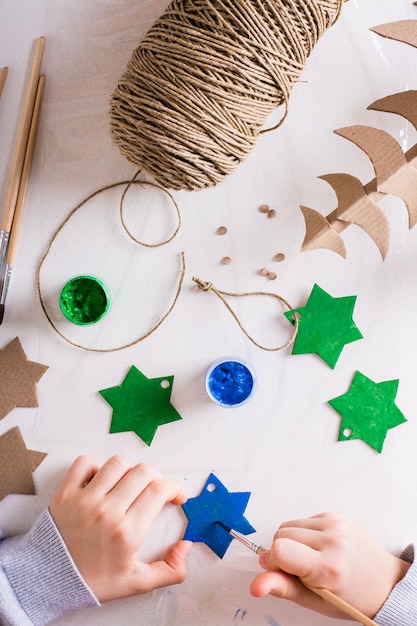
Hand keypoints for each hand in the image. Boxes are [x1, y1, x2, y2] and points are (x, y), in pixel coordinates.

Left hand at [49, 455, 191, 601]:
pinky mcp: (66, 493)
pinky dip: (96, 466)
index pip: (160, 491)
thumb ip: (169, 571)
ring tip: (128, 484)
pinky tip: (101, 480)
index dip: (174, 488)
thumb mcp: (136, 583)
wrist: (49, 581)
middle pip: (143, 472)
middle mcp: (108, 511)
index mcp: (127, 532)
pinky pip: (85, 463)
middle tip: (155, 489)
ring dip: (129, 470)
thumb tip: (186, 547)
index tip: (175, 496)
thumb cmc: (92, 580)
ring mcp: (85, 500)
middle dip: (157, 478)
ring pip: (117, 463)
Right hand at [250, 511, 409, 618]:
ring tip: (311, 558)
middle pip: (281, 534)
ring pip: (289, 525)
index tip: (284, 573)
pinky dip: (304, 534)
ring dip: (292, 541)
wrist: (384, 582)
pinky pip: (303, 520)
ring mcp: (336, 524)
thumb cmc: (350, 597)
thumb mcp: (316, 601)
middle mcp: (333, 540)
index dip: (274, 562)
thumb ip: (283, 589)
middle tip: (302, 570)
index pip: (280, 550)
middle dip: (283, 553)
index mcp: (328, 567)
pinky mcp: (336, 515)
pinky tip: (319, 547)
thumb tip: (255, 586)